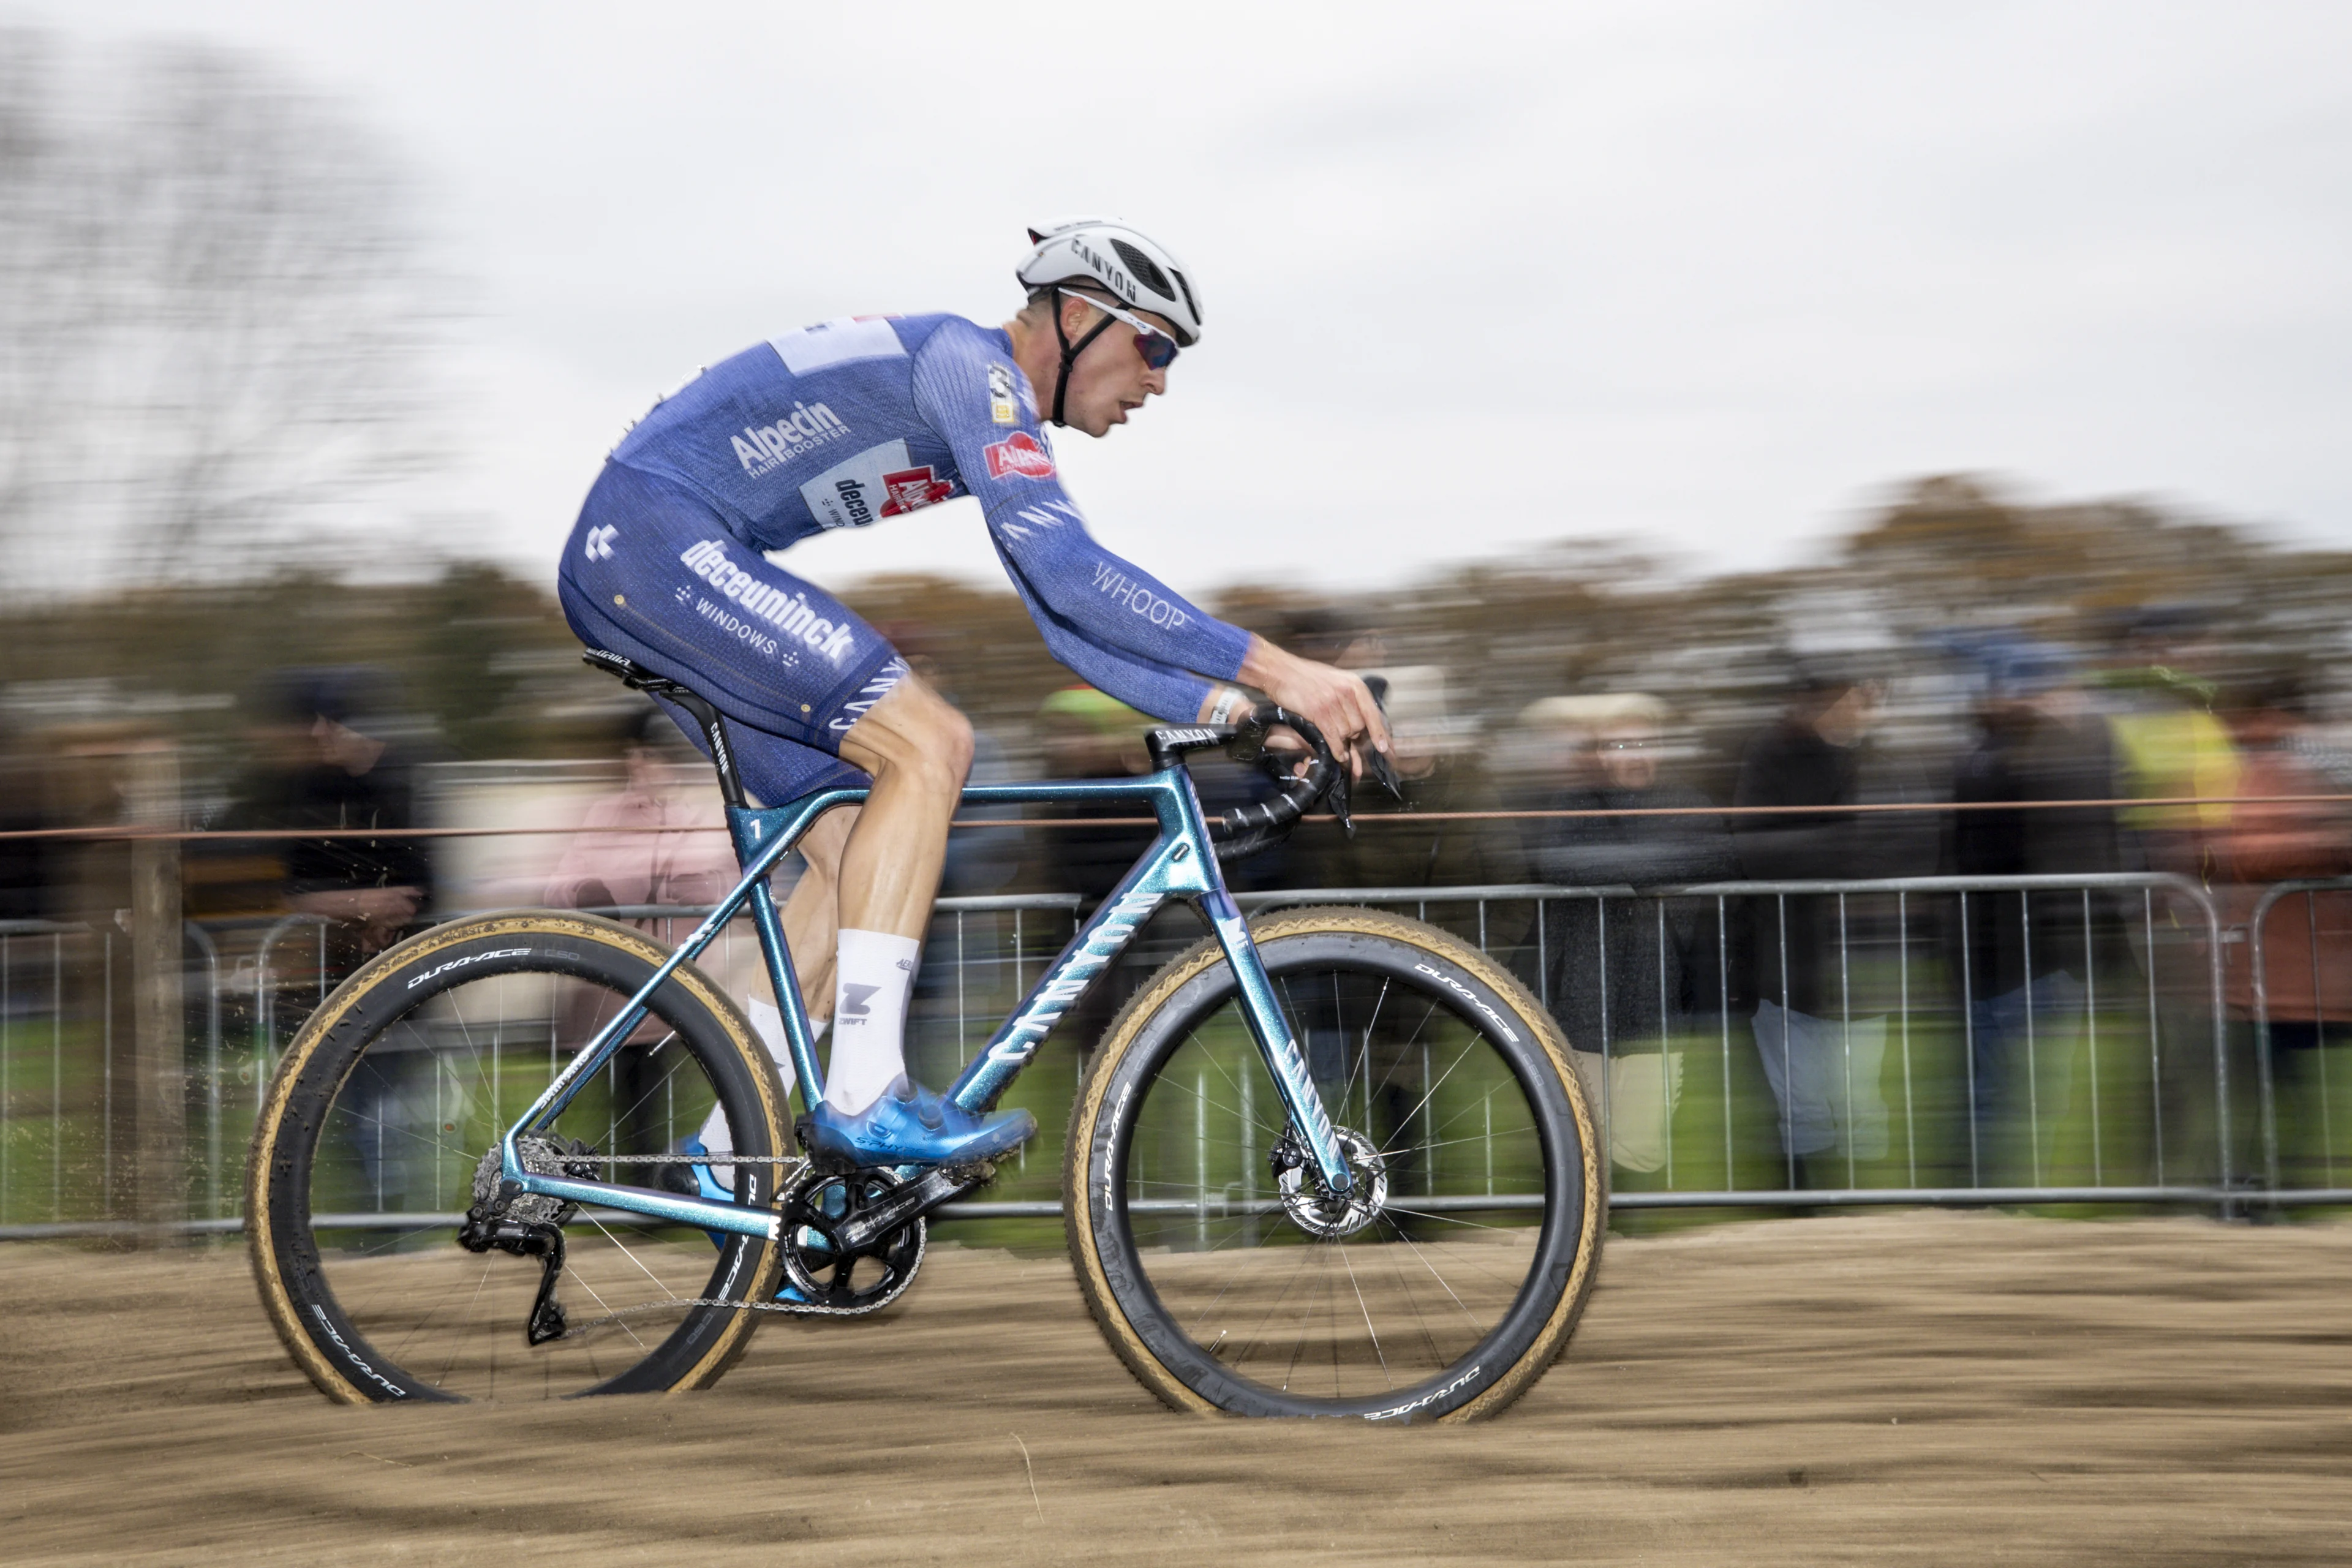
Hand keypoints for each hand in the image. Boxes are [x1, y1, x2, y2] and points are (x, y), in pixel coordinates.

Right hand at [1233, 636, 1392, 778]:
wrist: (1281, 671)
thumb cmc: (1306, 678)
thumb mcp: (1335, 682)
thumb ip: (1350, 700)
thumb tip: (1360, 726)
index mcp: (1354, 684)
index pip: (1373, 713)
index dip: (1380, 734)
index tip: (1385, 749)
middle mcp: (1346, 692)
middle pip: (1360, 727)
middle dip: (1353, 737)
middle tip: (1344, 737)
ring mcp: (1332, 702)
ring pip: (1346, 733)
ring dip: (1341, 741)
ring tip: (1331, 734)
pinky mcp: (1318, 712)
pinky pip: (1333, 737)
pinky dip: (1336, 749)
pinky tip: (1337, 754)